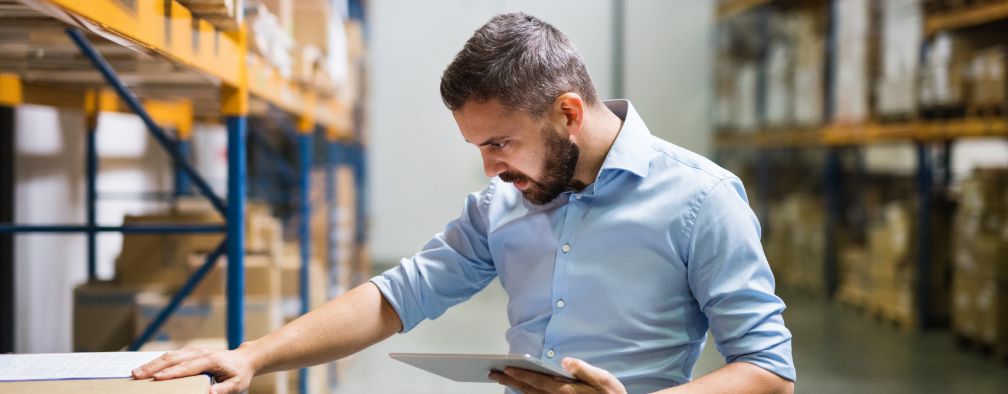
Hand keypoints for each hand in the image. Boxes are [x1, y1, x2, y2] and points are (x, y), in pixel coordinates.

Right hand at [131, 346, 257, 393]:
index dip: (172, 373)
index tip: (157, 378)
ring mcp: (194, 351)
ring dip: (152, 363)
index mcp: (211, 360)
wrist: (244, 359)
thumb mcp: (237, 384)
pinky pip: (172, 356)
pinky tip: (147, 367)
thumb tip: (210, 392)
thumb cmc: (239, 374)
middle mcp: (200, 353)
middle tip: (137, 375)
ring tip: (136, 372)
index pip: (188, 367)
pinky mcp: (191, 352)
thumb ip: (224, 389)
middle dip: (154, 367)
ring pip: (170, 355)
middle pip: (174, 358)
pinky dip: (158, 361)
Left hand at [489, 357, 626, 393]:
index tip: (506, 369)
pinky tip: (520, 390)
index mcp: (567, 390)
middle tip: (493, 374)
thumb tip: (565, 360)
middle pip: (529, 390)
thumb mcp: (603, 379)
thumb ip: (583, 369)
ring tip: (501, 379)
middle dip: (510, 381)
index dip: (521, 375)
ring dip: (515, 388)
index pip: (538, 381)